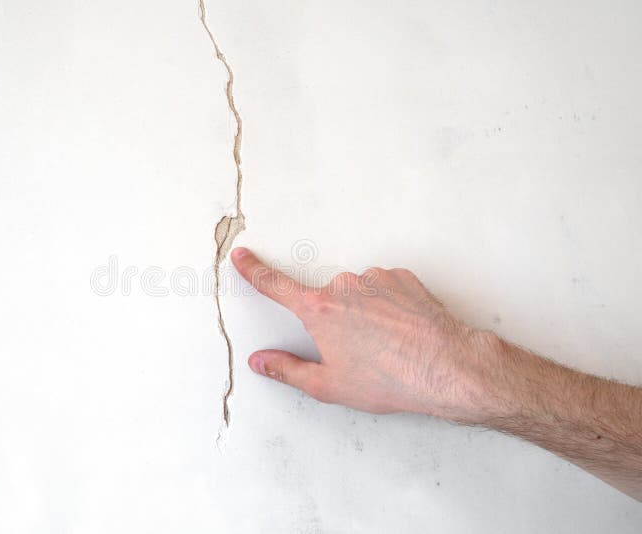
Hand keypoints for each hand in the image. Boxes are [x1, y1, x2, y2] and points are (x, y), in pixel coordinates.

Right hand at [231, 246, 499, 422]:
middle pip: (326, 301)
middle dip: (335, 322)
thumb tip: (260, 361)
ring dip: (364, 313)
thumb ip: (286, 370)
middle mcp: (344, 286)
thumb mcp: (328, 385)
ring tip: (386, 344)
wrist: (445, 368)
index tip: (242, 255)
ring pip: (357, 294)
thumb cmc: (389, 379)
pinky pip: (383, 289)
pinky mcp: (402, 277)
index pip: (275, 286)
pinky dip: (387, 306)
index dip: (254, 271)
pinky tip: (400, 331)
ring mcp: (375, 278)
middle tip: (358, 352)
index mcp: (319, 311)